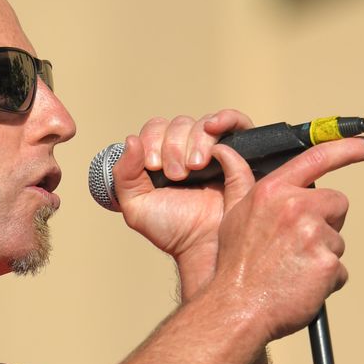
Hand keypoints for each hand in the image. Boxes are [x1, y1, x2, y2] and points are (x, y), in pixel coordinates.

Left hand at [110, 110, 255, 279]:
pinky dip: (224, 118)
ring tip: (195, 168)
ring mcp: (214, 150)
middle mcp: (188, 150)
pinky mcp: (239, 152)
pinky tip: (212, 128)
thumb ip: (124, 174)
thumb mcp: (136, 206)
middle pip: (178, 124)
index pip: (155, 129)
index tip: (154, 167)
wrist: (203, 245)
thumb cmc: (173, 230)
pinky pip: (236, 121)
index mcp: (162, 158)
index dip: (152, 141)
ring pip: (202, 124)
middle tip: (177, 176)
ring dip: (195, 142)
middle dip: (173, 147)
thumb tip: (131, 139)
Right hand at [205, 134, 363, 340]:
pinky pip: (340, 270)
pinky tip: (302, 285)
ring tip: (293, 269)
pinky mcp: (328, 263)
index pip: (317, 158)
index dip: (348, 148)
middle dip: (326, 222)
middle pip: (336, 203)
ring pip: (337, 240)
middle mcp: (295, 206)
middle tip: (299, 245)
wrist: (236, 308)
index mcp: (273, 191)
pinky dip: (326, 281)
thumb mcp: (232, 216)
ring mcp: (314, 234)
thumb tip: (227, 154)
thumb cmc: (234, 267)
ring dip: (323, 256)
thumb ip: (239, 183)